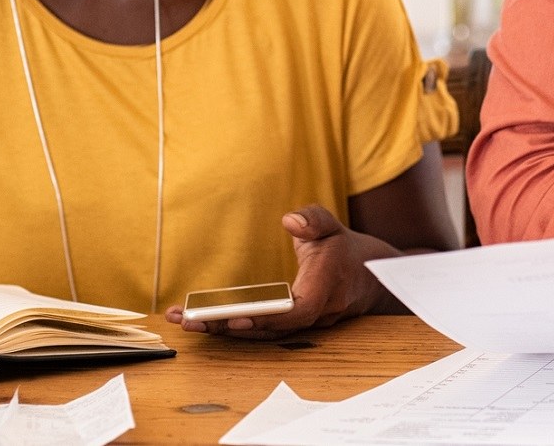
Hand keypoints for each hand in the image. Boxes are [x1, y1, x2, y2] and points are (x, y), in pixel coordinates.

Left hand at [166, 205, 387, 339]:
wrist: (368, 276)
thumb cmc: (342, 247)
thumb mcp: (332, 224)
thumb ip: (313, 219)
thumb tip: (289, 221)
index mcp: (327, 285)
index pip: (299, 311)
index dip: (268, 317)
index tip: (236, 318)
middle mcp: (317, 312)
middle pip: (272, 329)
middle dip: (229, 327)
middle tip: (189, 321)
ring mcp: (306, 324)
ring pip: (265, 334)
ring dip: (224, 330)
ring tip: (185, 321)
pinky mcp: (294, 327)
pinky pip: (264, 332)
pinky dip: (234, 329)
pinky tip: (204, 323)